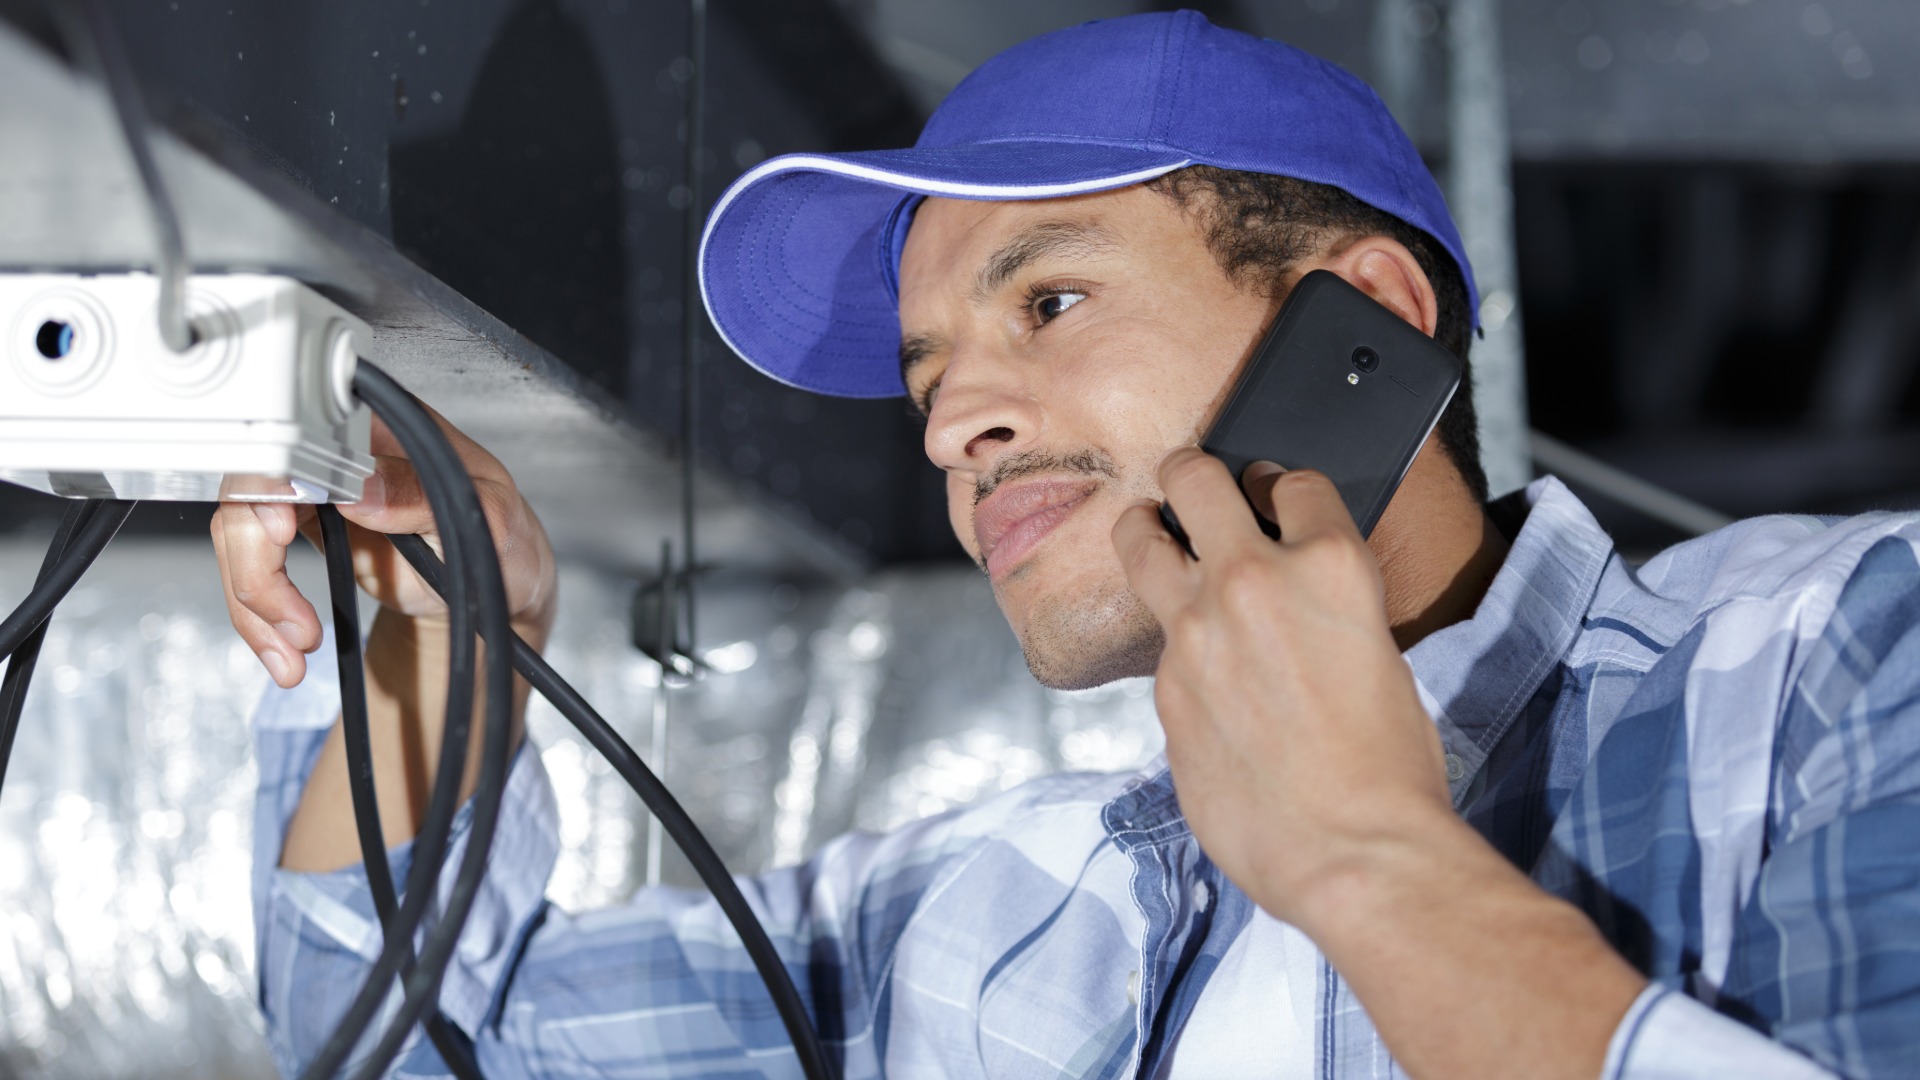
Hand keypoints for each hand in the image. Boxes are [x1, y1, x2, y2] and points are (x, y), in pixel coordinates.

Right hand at [211, 405, 557, 688]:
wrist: (498, 581)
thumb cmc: (502, 536)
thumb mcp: (486, 515)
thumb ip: (424, 496)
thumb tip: (361, 487)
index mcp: (384, 428)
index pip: (304, 432)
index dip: (275, 477)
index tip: (281, 528)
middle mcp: (340, 451)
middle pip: (253, 486)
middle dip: (257, 560)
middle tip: (291, 616)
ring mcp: (317, 492)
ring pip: (241, 531)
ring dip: (255, 600)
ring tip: (296, 647)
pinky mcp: (307, 532)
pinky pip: (253, 566)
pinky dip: (259, 616)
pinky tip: (284, 649)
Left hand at [1110, 448, 1451, 927]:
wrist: (1352, 849)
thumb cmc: (1390, 766)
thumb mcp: (1379, 653)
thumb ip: (1325, 606)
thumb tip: (1294, 600)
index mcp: (1330, 564)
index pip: (1295, 482)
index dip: (1284, 487)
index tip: (1274, 496)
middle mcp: (1253, 579)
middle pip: (1196, 479)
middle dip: (1193, 472)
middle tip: (1191, 481)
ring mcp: (1197, 628)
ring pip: (1141, 539)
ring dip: (1145, 527)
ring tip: (1147, 528)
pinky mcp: (1164, 684)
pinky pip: (1160, 641)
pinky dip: (1175, 642)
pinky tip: (1197, 669)